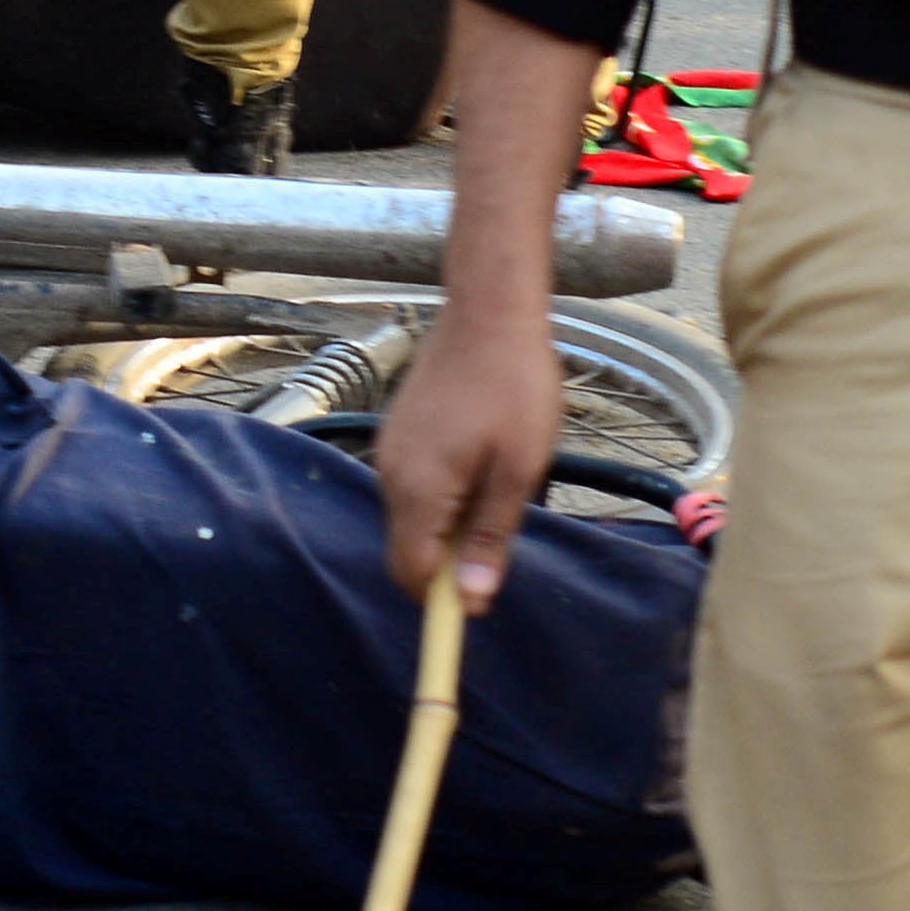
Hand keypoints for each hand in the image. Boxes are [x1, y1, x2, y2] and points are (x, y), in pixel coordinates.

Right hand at [371, 300, 559, 607]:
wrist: (490, 310)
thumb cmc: (514, 385)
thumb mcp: (519, 468)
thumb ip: (491, 535)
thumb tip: (470, 600)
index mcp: (418, 489)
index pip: (411, 573)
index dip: (442, 597)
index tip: (482, 595)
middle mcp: (390, 475)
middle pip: (408, 548)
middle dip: (449, 559)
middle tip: (502, 530)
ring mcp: (390, 451)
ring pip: (412, 517)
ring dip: (449, 523)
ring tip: (497, 484)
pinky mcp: (398, 433)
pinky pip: (413, 486)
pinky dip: (442, 495)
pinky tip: (481, 462)